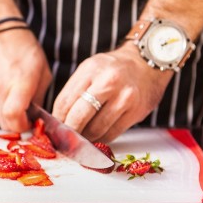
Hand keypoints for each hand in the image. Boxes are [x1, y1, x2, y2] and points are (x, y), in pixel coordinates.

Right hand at [0, 28, 51, 131]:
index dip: (23, 127)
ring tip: (14, 93)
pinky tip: (4, 86)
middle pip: (5, 124)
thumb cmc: (24, 47)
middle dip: (17, 124)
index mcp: (19, 83)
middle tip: (26, 114)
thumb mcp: (42, 71)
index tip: (31, 123)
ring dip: (8, 112)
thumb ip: (39, 98)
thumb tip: (36, 117)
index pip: (14, 118)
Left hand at [52, 42, 173, 141]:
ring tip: (82, 137)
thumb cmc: (113, 68)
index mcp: (91, 70)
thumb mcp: (90, 70)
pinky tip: (98, 135)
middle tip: (65, 139)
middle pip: (78, 118)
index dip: (56, 121)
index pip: (64, 102)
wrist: (147, 63)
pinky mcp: (136, 112)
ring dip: (86, 138)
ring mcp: (124, 98)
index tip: (54, 129)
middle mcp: (108, 82)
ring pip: (96, 129)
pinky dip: (101, 138)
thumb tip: (58, 120)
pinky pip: (112, 133)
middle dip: (69, 132)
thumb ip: (74, 91)